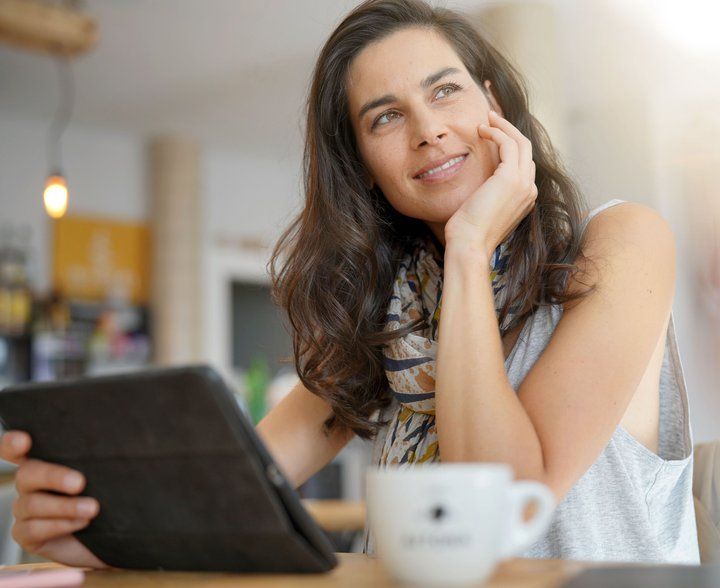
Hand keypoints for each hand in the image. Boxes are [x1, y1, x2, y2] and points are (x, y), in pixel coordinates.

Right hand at [0, 430, 108, 567]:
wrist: (113, 531)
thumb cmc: (110, 493)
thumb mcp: (109, 470)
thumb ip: (105, 455)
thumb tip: (128, 437)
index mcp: (45, 459)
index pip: (17, 448)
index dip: (13, 444)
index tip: (24, 441)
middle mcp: (30, 483)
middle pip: (27, 474)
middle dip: (53, 476)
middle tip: (80, 483)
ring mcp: (25, 509)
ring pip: (32, 503)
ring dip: (65, 506)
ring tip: (92, 509)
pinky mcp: (26, 534)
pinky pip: (33, 529)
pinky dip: (60, 525)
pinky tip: (81, 523)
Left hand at [445, 110, 537, 260]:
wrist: (469, 244)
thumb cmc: (469, 232)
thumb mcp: (482, 209)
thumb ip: (487, 195)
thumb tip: (478, 184)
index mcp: (524, 198)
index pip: (523, 163)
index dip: (510, 145)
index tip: (493, 134)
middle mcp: (529, 190)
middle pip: (526, 149)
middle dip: (509, 130)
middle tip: (491, 118)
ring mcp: (523, 183)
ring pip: (521, 142)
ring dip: (503, 127)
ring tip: (486, 119)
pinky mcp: (511, 178)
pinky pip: (509, 144)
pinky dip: (496, 133)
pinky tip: (481, 130)